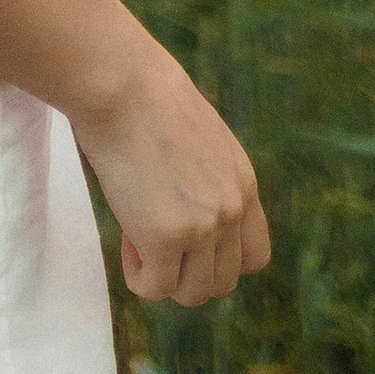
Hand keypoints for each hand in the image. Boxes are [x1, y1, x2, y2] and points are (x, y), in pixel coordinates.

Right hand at [72, 42, 270, 306]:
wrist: (119, 80)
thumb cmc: (143, 94)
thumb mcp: (197, 136)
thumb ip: (205, 175)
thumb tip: (184, 199)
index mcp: (244, 183)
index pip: (255, 257)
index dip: (218, 259)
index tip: (185, 239)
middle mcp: (232, 209)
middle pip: (223, 282)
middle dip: (187, 271)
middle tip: (153, 235)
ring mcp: (202, 226)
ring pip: (193, 293)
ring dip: (164, 278)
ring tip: (136, 237)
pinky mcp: (165, 236)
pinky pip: (155, 288)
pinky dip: (139, 277)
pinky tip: (126, 242)